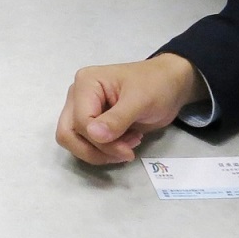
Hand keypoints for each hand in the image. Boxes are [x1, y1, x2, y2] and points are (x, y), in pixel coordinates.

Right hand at [55, 55, 204, 164]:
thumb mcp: (140, 101)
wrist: (171, 85)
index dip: (101, 141)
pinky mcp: (92, 122)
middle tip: (123, 153)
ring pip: (74, 142)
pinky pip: (87, 144)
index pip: (80, 121)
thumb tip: (94, 135)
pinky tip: (127, 142)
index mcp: (86, 84)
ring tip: (128, 145)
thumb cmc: (156, 85)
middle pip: (67, 133)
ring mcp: (83, 110)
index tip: (128, 150)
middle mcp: (78, 96)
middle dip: (93, 151)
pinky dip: (105, 150)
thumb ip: (117, 119)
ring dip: (100, 152)